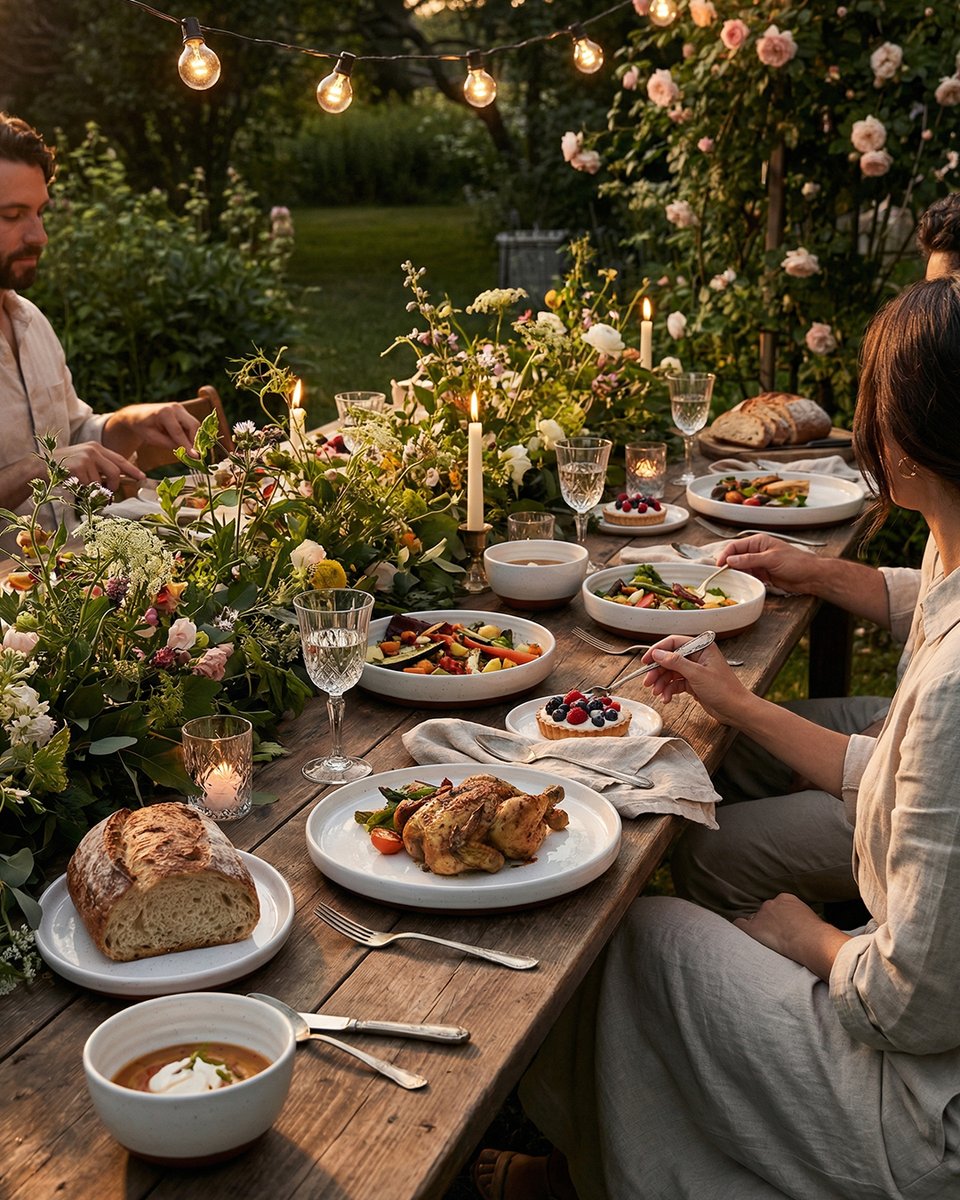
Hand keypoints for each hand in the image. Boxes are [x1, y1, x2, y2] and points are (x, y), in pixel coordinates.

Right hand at [54, 441, 142, 490]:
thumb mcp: (84, 462)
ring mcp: (86, 458)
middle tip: (108, 495)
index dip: (132, 470)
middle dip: (113, 487)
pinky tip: (73, 485)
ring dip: (94, 491)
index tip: (142, 477)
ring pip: (100, 483)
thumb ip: (100, 468)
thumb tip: (117, 481)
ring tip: (82, 488)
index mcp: (96, 448)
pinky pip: (89, 486)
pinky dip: (83, 491)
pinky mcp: (78, 467)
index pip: (120, 459)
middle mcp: (93, 450)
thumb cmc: (63, 468)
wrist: (40, 467)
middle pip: (115, 472)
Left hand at [102, 402, 200, 457]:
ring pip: (194, 425)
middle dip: (195, 441)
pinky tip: (186, 444)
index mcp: (164, 412)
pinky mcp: (183, 412)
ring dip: (194, 438)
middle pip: (192, 425)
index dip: (188, 445)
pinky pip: (191, 425)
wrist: (137, 415)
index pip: (179, 432)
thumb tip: (187, 453)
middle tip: (196, 456)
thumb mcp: (152, 438)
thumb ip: (169, 444)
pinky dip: (191, 435)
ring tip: (190, 451)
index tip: (195, 457)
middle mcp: (175, 407)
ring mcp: (180, 408)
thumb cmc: (142, 427)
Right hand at [641, 635, 752, 724]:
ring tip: (657, 693)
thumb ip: (675, 662)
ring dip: (662, 683)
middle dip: (657, 671)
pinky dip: (669, 690)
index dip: (657, 651)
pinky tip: (666, 698)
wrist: (736, 710)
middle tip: (647, 682)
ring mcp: (695, 670)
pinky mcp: (694, 682)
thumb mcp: (697, 674)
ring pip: (671, 672)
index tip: (646, 660)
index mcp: (701, 647)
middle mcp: (698, 656)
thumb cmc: (724, 690)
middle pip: (669, 659)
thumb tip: (657, 653)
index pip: (674, 643)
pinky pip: (676, 683)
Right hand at [716, 533, 817, 592]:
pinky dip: (743, 579)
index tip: (719, 565)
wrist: (810, 576)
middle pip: (736, 557)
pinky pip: (748, 576)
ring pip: (741, 567)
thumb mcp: (771, 559)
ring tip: (730, 580)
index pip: (736, 546)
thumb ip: (750, 559)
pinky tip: (741, 583)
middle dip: (728, 565)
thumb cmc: (796, 562)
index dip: (725, 555)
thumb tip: (731, 559)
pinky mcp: (762, 574)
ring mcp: (759, 563)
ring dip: (736, 573)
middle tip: (721, 574)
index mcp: (759, 542)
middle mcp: (757, 551)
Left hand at [734, 892, 848, 979]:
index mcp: (786, 898)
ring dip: (759, 929)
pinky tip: (741, 937)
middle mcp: (771, 903)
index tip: (783, 928)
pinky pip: (739, 925)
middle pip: (764, 913)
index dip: (778, 918)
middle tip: (776, 938)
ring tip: (766, 942)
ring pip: (754, 920)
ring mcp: (761, 915)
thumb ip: (802, 918)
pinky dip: (740, 930)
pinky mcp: (753, 928)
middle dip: (768, 923)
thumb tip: (807, 928)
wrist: (812, 940)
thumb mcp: (813, 919)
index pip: (776, 906)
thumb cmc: (818, 933)